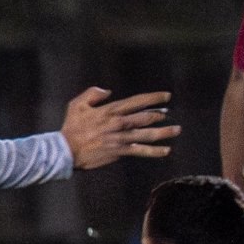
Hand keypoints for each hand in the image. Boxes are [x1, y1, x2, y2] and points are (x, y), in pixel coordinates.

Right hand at [60, 88, 179, 169]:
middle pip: (146, 117)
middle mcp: (119, 124)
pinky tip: (166, 150)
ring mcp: (121, 139)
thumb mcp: (77, 104)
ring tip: (176, 130)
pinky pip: (141, 151)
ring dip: (164, 132)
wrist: (66, 151)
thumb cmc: (71, 127)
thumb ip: (93, 93)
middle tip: (170, 114)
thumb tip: (107, 91)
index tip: (166, 96)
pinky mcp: (119, 152)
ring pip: (147, 134)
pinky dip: (154, 151)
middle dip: (161, 115)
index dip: (154, 98)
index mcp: (110, 110)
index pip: (137, 101)